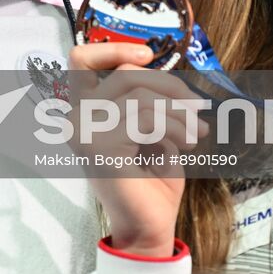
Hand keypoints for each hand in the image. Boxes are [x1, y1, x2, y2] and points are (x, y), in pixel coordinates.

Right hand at [68, 42, 204, 257]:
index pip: (80, 59)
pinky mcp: (100, 145)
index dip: (113, 49)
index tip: (147, 54)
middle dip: (170, 86)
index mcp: (84, 109)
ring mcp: (84, 131)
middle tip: (196, 107)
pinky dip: (175, 127)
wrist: (150, 224)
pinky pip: (146, 117)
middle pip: (126, 73)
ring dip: (179, 113)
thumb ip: (142, 97)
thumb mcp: (148, 126)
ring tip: (196, 134)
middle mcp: (76, 117)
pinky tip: (188, 146)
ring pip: (141, 95)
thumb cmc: (151, 177)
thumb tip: (155, 67)